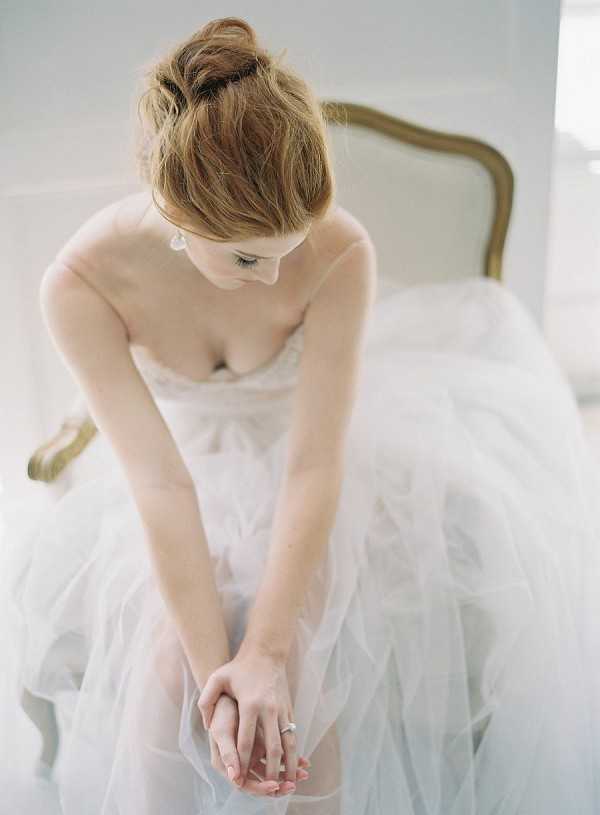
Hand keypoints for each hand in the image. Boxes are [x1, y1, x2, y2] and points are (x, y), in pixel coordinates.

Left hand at [197, 650, 300, 790]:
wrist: (266, 651)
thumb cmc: (239, 667)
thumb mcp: (217, 678)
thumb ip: (206, 701)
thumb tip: (207, 726)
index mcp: (250, 704)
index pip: (245, 741)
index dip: (242, 762)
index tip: (238, 780)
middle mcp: (268, 709)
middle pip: (271, 747)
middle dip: (270, 771)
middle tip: (269, 790)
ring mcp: (281, 709)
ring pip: (288, 743)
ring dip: (289, 765)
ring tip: (289, 784)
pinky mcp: (288, 709)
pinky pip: (292, 734)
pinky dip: (294, 752)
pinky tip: (293, 765)